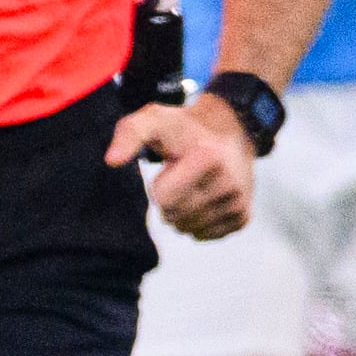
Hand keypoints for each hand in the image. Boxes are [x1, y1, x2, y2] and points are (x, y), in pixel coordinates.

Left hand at [114, 90, 255, 237]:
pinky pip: (208, 235)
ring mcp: (238, 202)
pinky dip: (200, 222)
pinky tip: (204, 200)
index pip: (164, 199)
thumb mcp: (154, 119)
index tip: (171, 168)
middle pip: (176, 217)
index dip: (159, 187)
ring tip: (192, 189)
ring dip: (183, 214)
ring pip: (190, 230)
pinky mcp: (244, 216)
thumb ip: (129, 135)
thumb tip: (111, 161)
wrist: (230, 129)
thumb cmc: (184, 128)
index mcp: (208, 159)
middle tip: (180, 179)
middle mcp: (229, 183)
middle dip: (170, 202)